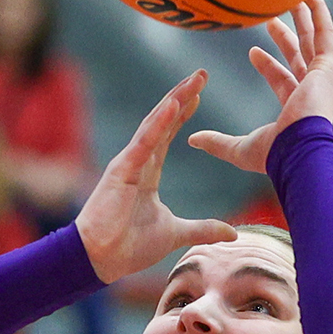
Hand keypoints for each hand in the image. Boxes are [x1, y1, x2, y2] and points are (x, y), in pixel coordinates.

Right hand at [74, 69, 234, 282]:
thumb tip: (232, 233)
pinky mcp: (122, 170)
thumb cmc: (128, 246)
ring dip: (174, 100)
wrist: (100, 260)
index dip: (183, 113)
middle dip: (182, 96)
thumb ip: (203, 229)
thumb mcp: (175, 234)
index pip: (167, 135)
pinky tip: (174, 104)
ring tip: (192, 81)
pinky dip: (159, 122)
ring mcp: (128, 163)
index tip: (199, 95)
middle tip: (201, 74)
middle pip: (162, 121)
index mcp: (147, 173)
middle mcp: (137, 161)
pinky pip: (144, 141)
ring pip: (154, 124)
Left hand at [191, 0, 332, 175]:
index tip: (251, 51)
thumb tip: (192, 141)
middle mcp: (312, 91)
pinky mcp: (327, 68)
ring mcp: (322, 79)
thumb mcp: (238, 148)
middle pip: (297, 56)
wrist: (298, 150)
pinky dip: (320, 16)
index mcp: (296, 109)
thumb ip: (217, 142)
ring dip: (305, 19)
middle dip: (286, 36)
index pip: (281, 79)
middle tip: (271, 17)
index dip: (267, 65)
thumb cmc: (274, 155)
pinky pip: (325, 35)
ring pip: (313, 41)